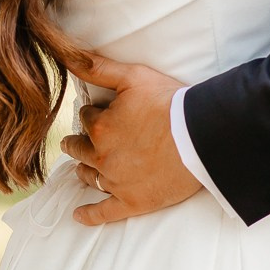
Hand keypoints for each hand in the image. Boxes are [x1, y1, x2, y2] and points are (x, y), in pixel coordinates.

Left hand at [59, 57, 202, 225]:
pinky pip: (103, 213)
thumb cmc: (171, 103)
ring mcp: (115, 182)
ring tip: (81, 168)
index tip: (104, 113)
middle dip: (79, 142)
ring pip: (87, 176)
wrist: (202, 137)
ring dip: (82, 170)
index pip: (87, 119)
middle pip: (80, 149)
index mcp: (100, 127)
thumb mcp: (133, 76)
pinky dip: (89, 215)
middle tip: (81, 141)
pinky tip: (78, 215)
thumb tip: (68, 54)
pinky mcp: (132, 202)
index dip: (95, 114)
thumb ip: (97, 67)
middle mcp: (102, 156)